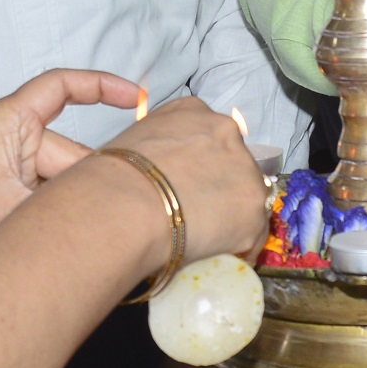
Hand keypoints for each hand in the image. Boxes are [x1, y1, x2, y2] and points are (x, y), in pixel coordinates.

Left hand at [0, 67, 144, 273]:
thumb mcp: (12, 209)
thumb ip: (64, 205)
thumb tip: (109, 207)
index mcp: (11, 120)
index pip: (63, 87)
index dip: (103, 86)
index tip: (137, 97)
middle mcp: (13, 138)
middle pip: (72, 152)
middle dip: (89, 183)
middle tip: (112, 213)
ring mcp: (10, 168)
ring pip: (62, 181)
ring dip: (70, 205)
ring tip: (81, 232)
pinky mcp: (7, 195)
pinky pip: (46, 197)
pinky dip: (57, 214)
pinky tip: (72, 239)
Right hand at [107, 98, 273, 262]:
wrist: (125, 205)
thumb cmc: (112, 177)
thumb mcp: (132, 140)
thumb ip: (157, 147)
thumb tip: (155, 172)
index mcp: (192, 111)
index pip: (210, 134)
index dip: (202, 163)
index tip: (190, 181)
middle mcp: (225, 132)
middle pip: (234, 164)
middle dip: (220, 187)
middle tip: (194, 212)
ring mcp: (245, 171)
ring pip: (247, 200)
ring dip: (231, 218)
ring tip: (202, 240)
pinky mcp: (253, 211)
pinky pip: (251, 237)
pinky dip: (235, 249)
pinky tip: (212, 256)